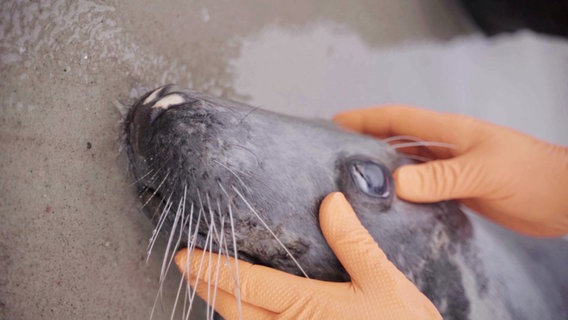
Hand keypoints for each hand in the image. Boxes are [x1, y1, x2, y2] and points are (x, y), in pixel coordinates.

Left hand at [175, 192, 440, 319]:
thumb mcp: (384, 282)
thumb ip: (353, 243)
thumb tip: (330, 203)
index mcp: (306, 306)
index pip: (247, 283)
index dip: (213, 268)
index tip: (186, 256)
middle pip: (235, 309)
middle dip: (207, 288)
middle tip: (188, 269)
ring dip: (223, 307)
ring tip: (210, 288)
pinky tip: (249, 315)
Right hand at [334, 106, 567, 236]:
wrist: (565, 199)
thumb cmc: (532, 174)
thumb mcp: (484, 171)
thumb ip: (441, 177)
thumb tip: (394, 182)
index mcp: (448, 132)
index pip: (397, 119)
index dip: (364, 118)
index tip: (333, 123)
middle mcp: (444, 148)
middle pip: (395, 142)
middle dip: (364, 144)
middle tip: (332, 158)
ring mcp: (449, 171)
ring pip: (406, 168)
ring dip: (381, 173)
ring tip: (351, 185)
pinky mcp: (456, 192)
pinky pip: (420, 191)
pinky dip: (401, 197)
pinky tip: (387, 208)